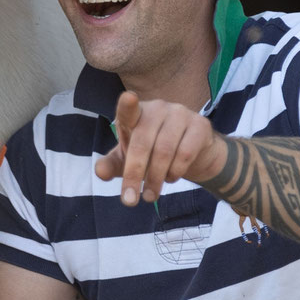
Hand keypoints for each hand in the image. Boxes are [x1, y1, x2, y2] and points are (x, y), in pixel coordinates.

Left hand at [93, 91, 225, 206]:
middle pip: (143, 143)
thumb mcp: (128, 160)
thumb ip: (112, 164)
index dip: (128, 105)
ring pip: (164, 151)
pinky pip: (185, 154)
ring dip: (155, 179)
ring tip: (151, 195)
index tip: (128, 98)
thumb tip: (100, 172)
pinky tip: (171, 177)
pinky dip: (175, 172)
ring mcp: (180, 114)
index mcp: (137, 113)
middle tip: (130, 200)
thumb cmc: (153, 152)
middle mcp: (158, 108)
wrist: (194, 153)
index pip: (129, 109)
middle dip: (134, 174)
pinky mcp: (200, 125)